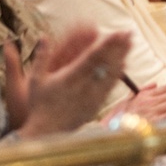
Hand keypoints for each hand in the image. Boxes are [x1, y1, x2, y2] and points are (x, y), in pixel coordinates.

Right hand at [7, 26, 133, 136]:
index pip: (93, 57)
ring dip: (121, 57)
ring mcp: (92, 97)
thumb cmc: (39, 105)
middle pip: (106, 63)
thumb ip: (41, 57)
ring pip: (110, 74)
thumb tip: (43, 36)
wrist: (47, 132)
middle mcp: (84, 86)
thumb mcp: (35, 80)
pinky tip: (123, 65)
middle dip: (118, 47)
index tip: (117, 32)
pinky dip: (117, 75)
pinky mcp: (95, 106)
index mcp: (70, 77)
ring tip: (130, 44)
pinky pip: (110, 87)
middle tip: (129, 33)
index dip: (107, 44)